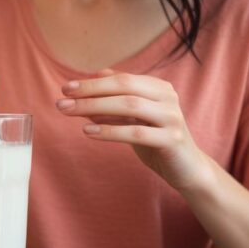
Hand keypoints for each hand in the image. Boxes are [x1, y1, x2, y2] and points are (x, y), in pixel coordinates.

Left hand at [56, 69, 211, 191]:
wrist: (186, 169)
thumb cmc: (155, 139)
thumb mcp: (133, 117)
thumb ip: (115, 99)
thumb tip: (89, 81)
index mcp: (158, 87)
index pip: (121, 78)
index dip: (92, 83)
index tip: (66, 89)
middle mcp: (167, 97)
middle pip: (124, 87)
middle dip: (90, 92)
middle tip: (62, 101)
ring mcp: (172, 117)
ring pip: (130, 106)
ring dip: (95, 107)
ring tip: (69, 112)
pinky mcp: (173, 140)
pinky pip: (137, 133)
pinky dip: (110, 131)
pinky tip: (88, 131)